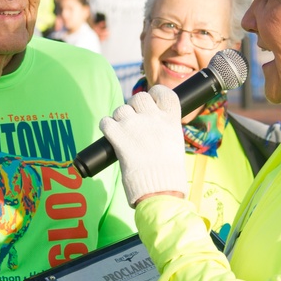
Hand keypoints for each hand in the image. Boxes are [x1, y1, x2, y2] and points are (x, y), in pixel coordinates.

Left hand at [100, 85, 186, 205]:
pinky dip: (107, 127)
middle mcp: (152, 117)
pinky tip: (112, 136)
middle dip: (134, 107)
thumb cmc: (169, 173)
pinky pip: (106, 122)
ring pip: (121, 109)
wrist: (160, 188)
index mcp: (170, 119)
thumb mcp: (174, 144)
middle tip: (135, 122)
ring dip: (120, 119)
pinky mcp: (118, 136)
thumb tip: (154, 125)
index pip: (163, 92)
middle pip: (139, 97)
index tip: (152, 101)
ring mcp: (134, 125)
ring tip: (124, 133)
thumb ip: (164, 129)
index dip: (155, 94)